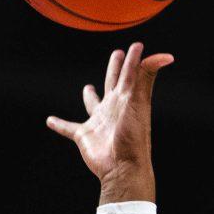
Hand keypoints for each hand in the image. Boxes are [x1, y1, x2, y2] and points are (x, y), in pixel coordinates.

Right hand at [46, 44, 173, 198]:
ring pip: (93, 104)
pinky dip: (59, 124)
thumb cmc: (133, 135)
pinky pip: (68, 128)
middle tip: (118, 54)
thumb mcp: (139, 102)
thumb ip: (145, 77)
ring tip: (88, 87)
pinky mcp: (84, 136)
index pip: (130, 73)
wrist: (123, 167)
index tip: (136, 46)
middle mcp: (114, 108)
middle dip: (115, 69)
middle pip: (113, 83)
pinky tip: (50, 120)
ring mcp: (99, 122)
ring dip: (90, 97)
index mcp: (127, 99)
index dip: (133, 59)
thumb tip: (164, 56)